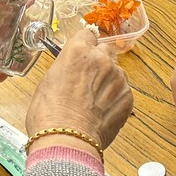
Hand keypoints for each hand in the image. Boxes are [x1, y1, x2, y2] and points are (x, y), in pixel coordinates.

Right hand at [25, 25, 133, 150]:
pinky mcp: (127, 96)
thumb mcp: (48, 81)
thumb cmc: (50, 114)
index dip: (85, 45)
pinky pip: (122, 92)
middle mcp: (101, 59)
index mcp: (78, 51)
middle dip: (98, 63)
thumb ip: (66, 67)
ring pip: (115, 73)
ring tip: (92, 103)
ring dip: (107, 82)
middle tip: (87, 82)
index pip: (88, 34)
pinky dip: (114, 100)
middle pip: (105, 51)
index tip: (84, 52)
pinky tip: (101, 113)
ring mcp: (117, 77)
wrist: (67, 140)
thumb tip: (71, 69)